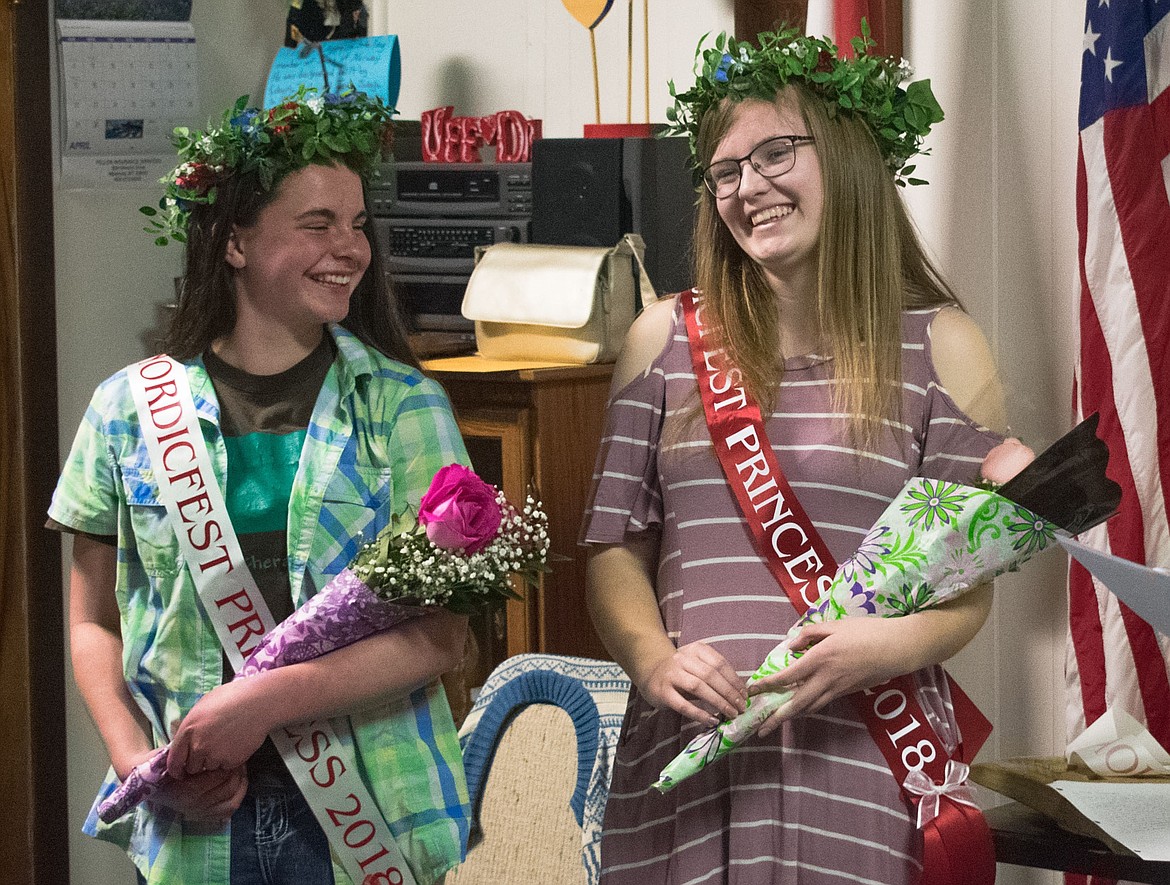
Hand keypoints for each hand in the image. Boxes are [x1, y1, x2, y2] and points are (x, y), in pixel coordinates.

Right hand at [117, 746, 246, 822]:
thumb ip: (187, 750)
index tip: (231, 751)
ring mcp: (198, 814)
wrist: (145, 784)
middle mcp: (193, 806)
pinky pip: (227, 811)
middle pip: (228, 789)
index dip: (227, 763)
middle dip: (237, 772)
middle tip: (239, 759)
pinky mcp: (203, 817)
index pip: (217, 777)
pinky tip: (239, 784)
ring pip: (232, 802)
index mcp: (185, 791)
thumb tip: (210, 735)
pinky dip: (237, 798)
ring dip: (241, 784)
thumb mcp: (171, 754)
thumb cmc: (159, 764)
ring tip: (241, 770)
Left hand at [167, 678, 272, 777]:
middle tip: (211, 749)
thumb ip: (191, 725)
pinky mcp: (231, 761)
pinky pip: (226, 767)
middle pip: (191, 768)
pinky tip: (236, 744)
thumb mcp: (203, 705)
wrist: (258, 703)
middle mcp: (198, 746)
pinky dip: (230, 759)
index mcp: (188, 730)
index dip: (176, 768)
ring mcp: (215, 755)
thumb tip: (186, 738)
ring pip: (209, 768)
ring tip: (227, 743)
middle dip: (199, 763)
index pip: (173, 761)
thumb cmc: (232, 697)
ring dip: (215, 761)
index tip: (181, 770)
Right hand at [639, 641, 746, 725]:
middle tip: (741, 707)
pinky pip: (684, 705)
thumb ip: (715, 676)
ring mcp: (671, 674)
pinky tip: (712, 720)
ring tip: (730, 714)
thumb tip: (739, 694)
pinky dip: (700, 714)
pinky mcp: (663, 692)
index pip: (720, 663)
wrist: (651, 673)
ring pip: (698, 687)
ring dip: (718, 702)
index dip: (735, 680)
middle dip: (729, 693)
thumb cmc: (682, 672)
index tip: (745, 695)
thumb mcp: (698, 666)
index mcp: (695, 650)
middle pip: (711, 675)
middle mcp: (682, 659)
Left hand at [751, 617, 909, 737]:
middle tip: (759, 727)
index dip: (768, 684)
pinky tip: (799, 708)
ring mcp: (838, 688)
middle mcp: (826, 678)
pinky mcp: (847, 692)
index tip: (752, 690)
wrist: (897, 648)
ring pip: (810, 707)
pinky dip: (807, 708)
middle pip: (796, 703)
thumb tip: (789, 646)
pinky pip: (822, 703)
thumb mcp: (834, 625)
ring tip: (774, 723)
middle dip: (776, 717)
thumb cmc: (866, 632)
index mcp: (820, 658)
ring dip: (791, 716)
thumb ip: (808, 634)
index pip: (787, 676)